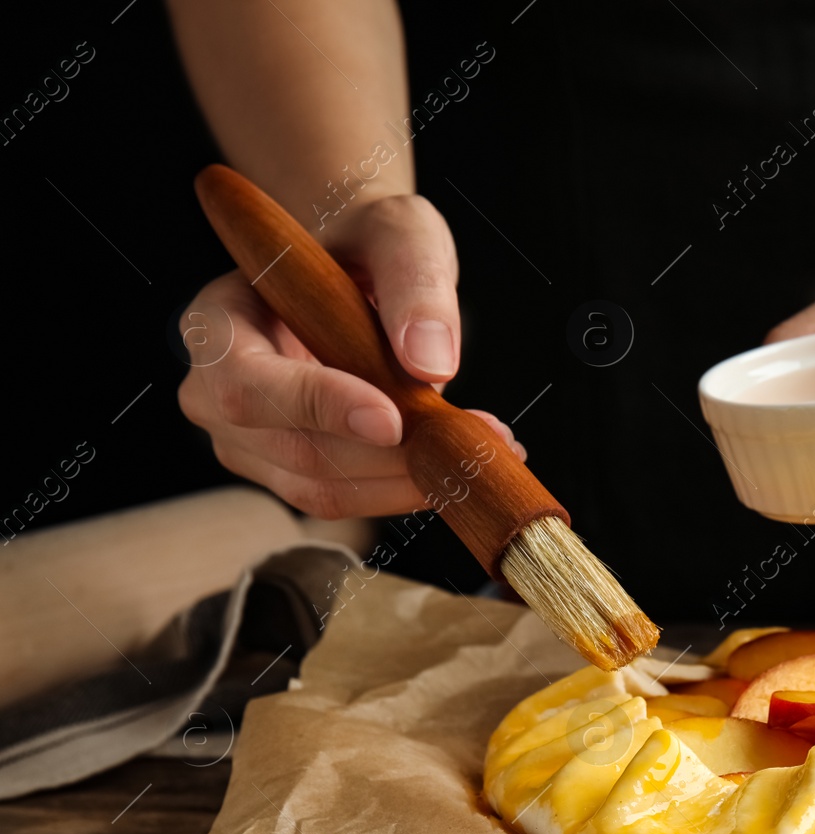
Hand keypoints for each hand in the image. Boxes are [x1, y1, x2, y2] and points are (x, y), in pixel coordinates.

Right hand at [177, 194, 524, 518]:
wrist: (360, 269)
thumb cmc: (367, 244)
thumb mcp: (399, 233)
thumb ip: (414, 282)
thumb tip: (431, 360)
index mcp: (217, 323)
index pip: (249, 385)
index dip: (318, 406)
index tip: (392, 419)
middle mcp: (216, 393)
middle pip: (296, 450)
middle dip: (391, 455)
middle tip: (475, 438)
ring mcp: (248, 443)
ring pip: (325, 490)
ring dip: (408, 481)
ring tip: (479, 448)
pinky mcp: (290, 473)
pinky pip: (348, 499)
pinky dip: (406, 488)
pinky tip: (454, 461)